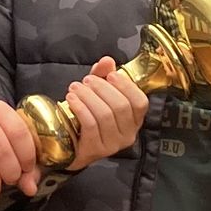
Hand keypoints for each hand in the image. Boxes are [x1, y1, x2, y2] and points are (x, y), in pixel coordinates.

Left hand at [62, 57, 148, 173]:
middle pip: (120, 106)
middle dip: (102, 88)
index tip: (110, 75)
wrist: (70, 144)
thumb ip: (104, 75)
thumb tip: (107, 60)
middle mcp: (128, 134)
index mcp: (134, 120)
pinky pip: (90, 125)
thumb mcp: (98, 92)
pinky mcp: (95, 150)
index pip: (140, 102)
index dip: (126, 86)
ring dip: (88, 96)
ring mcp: (112, 144)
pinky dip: (80, 108)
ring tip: (75, 88)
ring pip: (104, 115)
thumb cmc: (89, 115)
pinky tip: (71, 99)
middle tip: (86, 80)